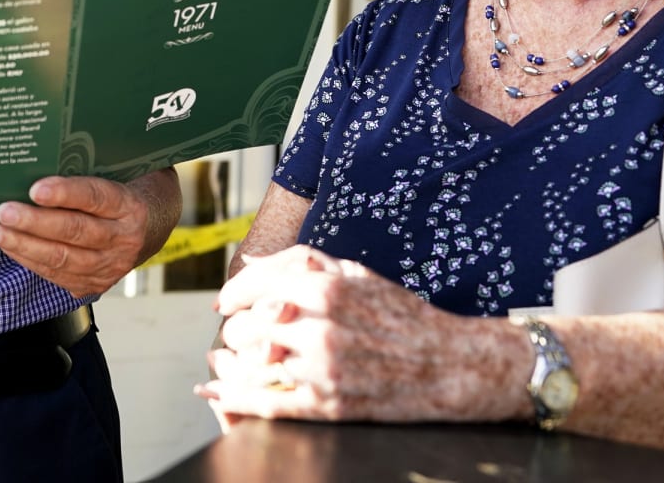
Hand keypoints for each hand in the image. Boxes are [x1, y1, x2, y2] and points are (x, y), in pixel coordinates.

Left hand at [0, 175, 156, 297]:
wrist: (156, 224)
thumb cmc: (132, 186)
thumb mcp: (126, 169)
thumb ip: (96, 163)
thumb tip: (48, 150)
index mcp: (133, 206)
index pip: (96, 198)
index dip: (65, 194)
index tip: (36, 189)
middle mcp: (125, 239)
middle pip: (75, 232)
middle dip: (34, 223)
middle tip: (4, 211)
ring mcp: (111, 266)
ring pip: (62, 258)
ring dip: (24, 245)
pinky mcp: (96, 283)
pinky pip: (57, 274)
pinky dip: (29, 259)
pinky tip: (9, 246)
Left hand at [196, 245, 474, 426]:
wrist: (449, 363)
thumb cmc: (401, 314)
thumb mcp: (355, 274)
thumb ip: (300, 262)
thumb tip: (249, 259)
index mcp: (325, 288)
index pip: (253, 288)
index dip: (232, 296)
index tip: (225, 303)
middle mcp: (321, 326)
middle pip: (246, 328)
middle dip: (234, 332)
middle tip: (238, 335)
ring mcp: (324, 368)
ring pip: (252, 365)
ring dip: (233, 364)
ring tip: (229, 361)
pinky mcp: (329, 404)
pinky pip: (266, 403)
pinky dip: (233, 398)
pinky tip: (214, 392)